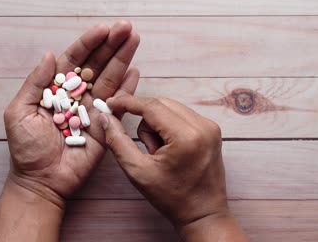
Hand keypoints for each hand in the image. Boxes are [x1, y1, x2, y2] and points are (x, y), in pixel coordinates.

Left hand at [3, 21, 139, 209]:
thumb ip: (35, 83)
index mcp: (55, 89)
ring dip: (122, 59)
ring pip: (109, 80)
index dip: (88, 44)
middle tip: (126, 28)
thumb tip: (48, 55)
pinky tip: (135, 71)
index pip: (73, 60)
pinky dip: (128, 89)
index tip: (103, 29)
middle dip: (111, 45)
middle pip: (96, 65)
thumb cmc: (26, 148)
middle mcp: (77, 95)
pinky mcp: (105, 127)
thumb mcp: (19, 111)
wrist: (41, 180)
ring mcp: (93, 110)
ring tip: (134, 40)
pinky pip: (118, 105)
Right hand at [99, 95, 247, 240]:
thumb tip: (105, 118)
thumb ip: (118, 141)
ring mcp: (211, 126)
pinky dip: (169, 127)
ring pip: (171, 108)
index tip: (111, 103)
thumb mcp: (138, 171)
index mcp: (186, 136)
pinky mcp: (212, 130)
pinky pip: (182, 115)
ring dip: (157, 125)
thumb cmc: (172, 198)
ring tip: (160, 153)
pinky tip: (170, 149)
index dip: (128, 102)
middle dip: (145, 120)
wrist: (203, 214)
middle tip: (144, 148)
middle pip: (161, 103)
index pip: (152, 106)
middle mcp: (203, 126)